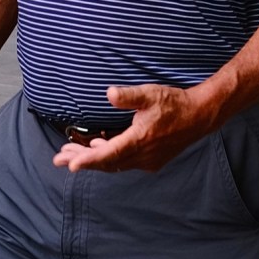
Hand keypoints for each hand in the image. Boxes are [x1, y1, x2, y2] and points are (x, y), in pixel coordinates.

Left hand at [52, 84, 220, 173]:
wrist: (200, 116)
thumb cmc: (174, 103)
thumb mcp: (150, 94)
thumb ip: (128, 96)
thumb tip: (109, 93)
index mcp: (140, 140)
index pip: (108, 155)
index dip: (87, 160)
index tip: (70, 165)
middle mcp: (142, 155)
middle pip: (106, 162)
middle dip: (81, 159)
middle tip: (58, 158)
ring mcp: (147, 160)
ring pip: (113, 163)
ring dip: (92, 158)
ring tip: (70, 152)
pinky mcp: (150, 159)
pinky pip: (123, 161)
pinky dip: (107, 156)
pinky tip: (96, 145)